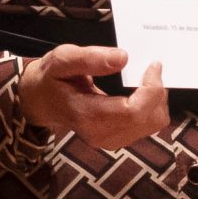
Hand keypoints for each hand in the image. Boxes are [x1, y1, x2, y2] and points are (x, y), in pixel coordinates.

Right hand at [17, 46, 168, 151]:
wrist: (41, 101)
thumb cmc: (52, 78)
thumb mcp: (62, 59)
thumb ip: (90, 58)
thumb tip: (123, 58)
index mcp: (87, 115)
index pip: (134, 111)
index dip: (151, 89)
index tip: (153, 65)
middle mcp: (101, 134)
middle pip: (149, 119)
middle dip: (156, 92)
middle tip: (149, 68)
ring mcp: (110, 140)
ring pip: (153, 124)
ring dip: (155, 100)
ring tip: (143, 79)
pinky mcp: (117, 139)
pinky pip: (148, 125)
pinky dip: (151, 107)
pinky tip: (139, 92)